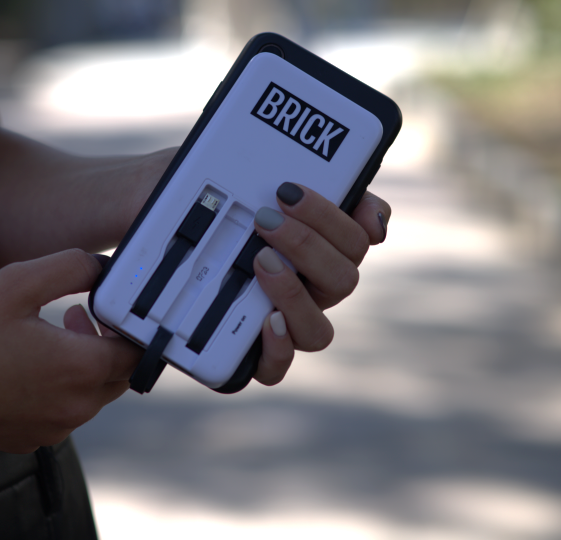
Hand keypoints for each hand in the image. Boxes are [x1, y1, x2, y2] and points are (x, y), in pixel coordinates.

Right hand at [0, 250, 140, 452]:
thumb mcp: (18, 282)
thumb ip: (73, 267)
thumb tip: (105, 268)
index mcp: (78, 371)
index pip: (136, 353)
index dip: (128, 326)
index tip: (107, 306)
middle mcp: (71, 410)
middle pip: (117, 377)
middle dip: (105, 343)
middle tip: (77, 313)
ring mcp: (49, 431)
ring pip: (89, 397)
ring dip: (80, 363)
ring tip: (49, 332)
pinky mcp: (26, 441)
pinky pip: (60, 413)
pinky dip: (56, 388)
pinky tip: (23, 363)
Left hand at [250, 183, 389, 385]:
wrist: (184, 246)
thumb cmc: (243, 216)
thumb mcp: (281, 190)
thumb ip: (336, 191)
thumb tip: (375, 223)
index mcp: (329, 255)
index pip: (355, 241)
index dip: (329, 217)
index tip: (289, 191)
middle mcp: (316, 294)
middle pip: (341, 281)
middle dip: (305, 245)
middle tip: (266, 219)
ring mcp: (291, 327)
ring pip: (318, 332)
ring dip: (293, 294)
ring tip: (261, 261)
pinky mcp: (258, 353)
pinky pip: (276, 369)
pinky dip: (277, 350)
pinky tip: (266, 321)